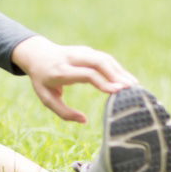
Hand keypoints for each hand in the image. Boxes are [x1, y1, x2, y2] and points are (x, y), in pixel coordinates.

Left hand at [11, 35, 139, 123]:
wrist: (36, 54)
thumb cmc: (42, 80)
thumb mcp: (46, 98)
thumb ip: (64, 112)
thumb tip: (84, 121)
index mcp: (61, 71)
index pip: (86, 74)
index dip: (103, 81)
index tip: (117, 91)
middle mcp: (72, 59)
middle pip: (98, 61)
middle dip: (116, 74)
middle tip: (131, 88)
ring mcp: (80, 52)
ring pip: (104, 58)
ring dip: (120, 71)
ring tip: (134, 86)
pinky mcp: (87, 51)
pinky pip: (104, 58)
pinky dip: (117, 68)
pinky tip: (126, 79)